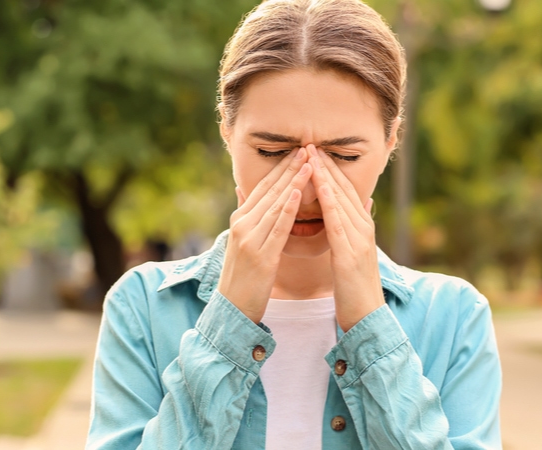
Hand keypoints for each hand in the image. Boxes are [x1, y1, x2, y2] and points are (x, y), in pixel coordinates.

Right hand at [217, 148, 312, 322]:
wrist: (232, 309)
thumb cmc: (242, 277)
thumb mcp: (241, 242)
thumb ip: (246, 216)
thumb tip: (241, 190)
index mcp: (240, 220)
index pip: (263, 187)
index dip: (281, 168)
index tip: (298, 151)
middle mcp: (242, 225)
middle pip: (270, 191)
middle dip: (290, 168)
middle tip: (308, 148)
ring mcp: (250, 239)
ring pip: (276, 204)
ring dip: (294, 182)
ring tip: (310, 163)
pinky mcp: (260, 255)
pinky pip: (277, 228)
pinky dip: (288, 208)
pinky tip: (298, 193)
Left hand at [306, 144, 384, 331]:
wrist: (366, 317)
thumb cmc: (355, 287)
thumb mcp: (355, 252)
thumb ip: (356, 226)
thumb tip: (362, 202)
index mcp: (361, 227)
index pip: (345, 190)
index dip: (330, 169)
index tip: (314, 150)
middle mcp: (363, 228)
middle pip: (344, 189)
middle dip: (326, 165)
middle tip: (310, 143)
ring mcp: (359, 240)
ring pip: (342, 201)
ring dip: (326, 177)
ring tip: (311, 156)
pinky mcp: (351, 254)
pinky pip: (339, 224)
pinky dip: (330, 204)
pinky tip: (321, 189)